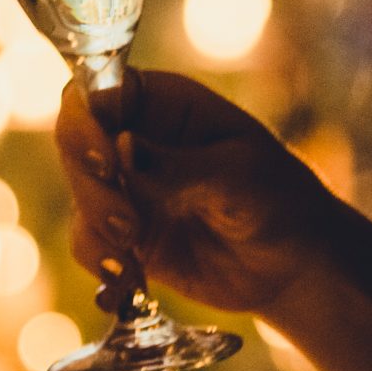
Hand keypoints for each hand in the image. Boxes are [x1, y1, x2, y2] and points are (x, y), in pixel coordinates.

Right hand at [54, 71, 344, 316]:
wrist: (295, 266)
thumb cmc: (280, 200)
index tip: (106, 160)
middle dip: (91, 183)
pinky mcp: (126, 235)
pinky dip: (102, 262)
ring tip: (133, 250)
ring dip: (96, 224)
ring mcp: (129, 187)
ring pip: (79, 194)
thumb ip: (178, 166)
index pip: (98, 91)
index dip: (87, 121)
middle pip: (76, 141)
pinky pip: (89, 241)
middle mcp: (137, 138)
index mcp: (165, 103)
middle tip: (127, 220)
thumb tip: (122, 146)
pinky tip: (132, 279)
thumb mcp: (237, 176)